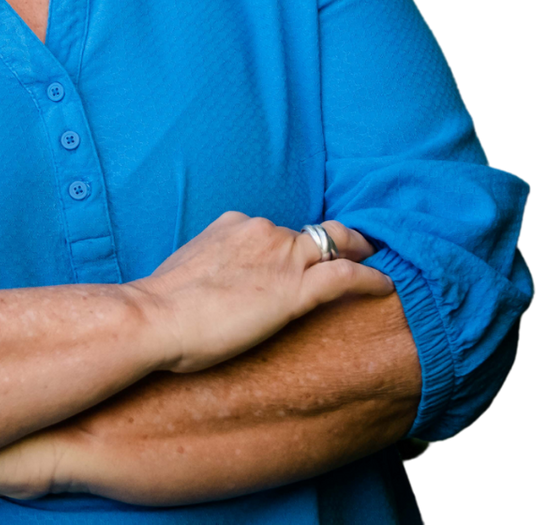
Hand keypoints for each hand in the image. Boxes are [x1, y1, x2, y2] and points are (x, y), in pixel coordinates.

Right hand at [127, 214, 393, 373]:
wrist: (155, 318)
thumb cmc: (163, 306)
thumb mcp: (191, 270)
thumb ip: (215, 267)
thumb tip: (219, 284)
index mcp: (236, 224)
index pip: (279, 230)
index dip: (297, 244)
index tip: (307, 257)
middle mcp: (263, 231)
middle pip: (313, 233)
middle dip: (337, 241)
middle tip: (360, 251)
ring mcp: (282, 258)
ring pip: (336, 246)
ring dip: (357, 256)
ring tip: (377, 268)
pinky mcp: (296, 289)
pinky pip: (347, 276)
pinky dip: (371, 279)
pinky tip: (387, 286)